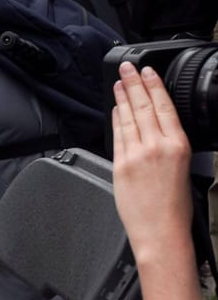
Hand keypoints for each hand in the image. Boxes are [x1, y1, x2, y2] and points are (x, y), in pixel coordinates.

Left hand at [111, 62, 192, 260]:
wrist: (161, 231)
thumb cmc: (175, 207)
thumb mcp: (184, 168)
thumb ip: (168, 146)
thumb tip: (155, 129)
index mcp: (179, 146)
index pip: (164, 107)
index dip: (154, 85)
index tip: (147, 71)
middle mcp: (157, 147)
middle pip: (143, 107)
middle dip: (134, 84)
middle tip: (127, 68)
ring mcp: (137, 155)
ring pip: (128, 118)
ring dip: (122, 98)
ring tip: (119, 83)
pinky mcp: (121, 165)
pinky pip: (118, 135)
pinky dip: (116, 119)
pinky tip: (115, 109)